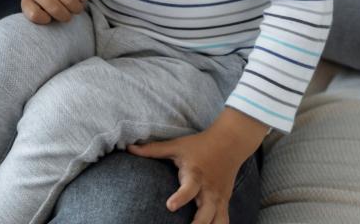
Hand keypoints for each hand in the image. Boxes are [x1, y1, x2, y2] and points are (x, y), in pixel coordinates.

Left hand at [126, 109, 268, 223]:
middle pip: (206, 214)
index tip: (170, 206)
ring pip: (219, 222)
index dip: (181, 197)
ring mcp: (219, 198)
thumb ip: (153, 150)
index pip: (189, 188)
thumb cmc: (199, 145)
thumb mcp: (176, 145)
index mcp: (195, 174)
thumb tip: (129, 148)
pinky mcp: (224, 203)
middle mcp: (209, 190)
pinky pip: (224, 222)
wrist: (230, 143)